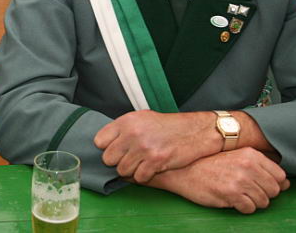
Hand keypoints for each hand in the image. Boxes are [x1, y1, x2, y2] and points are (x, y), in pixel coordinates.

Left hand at [94, 110, 218, 182]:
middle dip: (118, 161)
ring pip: (122, 171)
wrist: (196, 131)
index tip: (116, 150)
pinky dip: (144, 177)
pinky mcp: (155, 161)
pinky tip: (152, 169)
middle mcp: (132, 133)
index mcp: (127, 121)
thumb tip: (106, 143)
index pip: (99, 141)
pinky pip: (138, 178)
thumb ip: (124, 128)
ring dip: (131, 171)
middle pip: (108, 159)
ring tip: (142, 163)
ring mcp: (143, 148)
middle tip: (131, 158)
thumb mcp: (143, 118)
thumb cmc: (169, 126)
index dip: (107, 148)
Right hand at [144, 148, 289, 213]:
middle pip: (274, 190)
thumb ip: (262, 167)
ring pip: (263, 201)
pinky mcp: (231, 194)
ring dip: (253, 202)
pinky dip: (243, 208)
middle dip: (264, 194)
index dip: (274, 184)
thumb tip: (286, 183)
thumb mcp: (237, 158)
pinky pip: (250, 208)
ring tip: (239, 195)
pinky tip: (233, 200)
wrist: (185, 170)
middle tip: (248, 191)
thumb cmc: (210, 164)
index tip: (263, 185)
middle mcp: (248, 166)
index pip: (280, 175)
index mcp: (251, 154)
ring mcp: (240, 180)